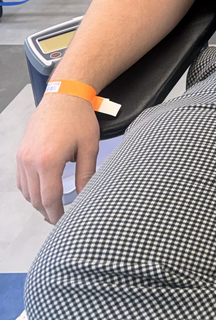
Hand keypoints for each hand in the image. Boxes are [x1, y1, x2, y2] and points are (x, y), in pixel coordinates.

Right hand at [16, 94, 99, 223]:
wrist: (64, 95)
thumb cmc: (79, 118)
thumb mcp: (89, 147)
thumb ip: (87, 174)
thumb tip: (87, 196)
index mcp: (48, 161)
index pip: (49, 199)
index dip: (57, 215)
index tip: (64, 223)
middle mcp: (30, 160)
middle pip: (35, 198)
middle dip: (47, 212)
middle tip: (60, 220)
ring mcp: (23, 156)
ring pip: (26, 191)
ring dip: (38, 202)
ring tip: (53, 208)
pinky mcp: (21, 152)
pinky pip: (22, 180)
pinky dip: (31, 190)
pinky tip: (43, 191)